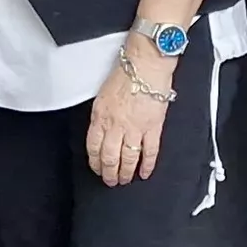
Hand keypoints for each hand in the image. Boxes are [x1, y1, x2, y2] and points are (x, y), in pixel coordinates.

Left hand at [86, 46, 174, 185]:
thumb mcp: (102, 96)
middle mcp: (116, 126)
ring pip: (128, 159)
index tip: (97, 169)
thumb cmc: (125, 74)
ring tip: (125, 180)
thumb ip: (101, 116)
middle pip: (109, 158)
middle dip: (109, 173)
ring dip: (126, 173)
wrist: (146, 65)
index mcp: (100, 117)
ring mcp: (135, 129)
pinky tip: (145, 173)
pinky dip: (147, 166)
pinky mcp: (153, 128)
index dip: (94, 163)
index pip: (93, 148)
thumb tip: (102, 132)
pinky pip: (150, 152)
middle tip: (110, 181)